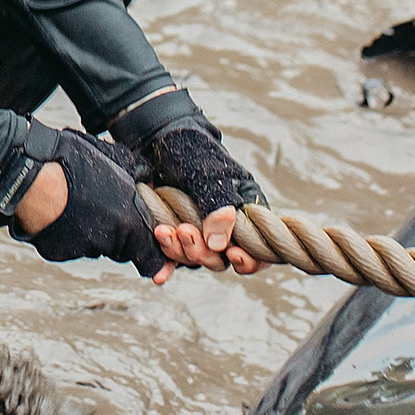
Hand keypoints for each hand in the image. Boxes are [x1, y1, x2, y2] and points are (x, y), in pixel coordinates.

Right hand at [15, 129, 175, 283]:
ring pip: (97, 246)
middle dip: (120, 232)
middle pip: (122, 248)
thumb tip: (147, 178)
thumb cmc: (73, 162)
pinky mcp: (58, 253)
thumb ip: (139, 174)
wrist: (30, 173)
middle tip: (105, 206)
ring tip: (80, 202)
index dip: (156, 260)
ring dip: (94, 231)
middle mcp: (108, 243)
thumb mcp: (117, 158)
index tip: (157, 264)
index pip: (151, 259)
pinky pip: (72, 246)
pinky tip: (62, 211)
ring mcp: (82, 249)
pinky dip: (70, 233)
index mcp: (129, 224)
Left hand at [137, 112, 264, 274]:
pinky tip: (159, 275)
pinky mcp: (174, 233)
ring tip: (163, 230)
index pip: (258, 249)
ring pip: (196, 258)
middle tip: (185, 231)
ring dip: (180, 250)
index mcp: (244, 211)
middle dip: (203, 252)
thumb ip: (219, 205)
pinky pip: (173, 258)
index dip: (250, 260)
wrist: (156, 139)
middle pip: (222, 259)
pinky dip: (166, 267)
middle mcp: (223, 227)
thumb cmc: (192, 150)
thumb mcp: (210, 173)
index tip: (233, 254)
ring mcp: (198, 231)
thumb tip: (220, 246)